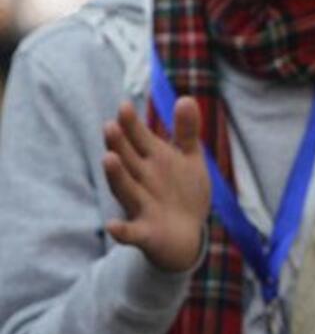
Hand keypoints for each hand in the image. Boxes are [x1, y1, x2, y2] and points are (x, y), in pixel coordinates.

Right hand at [102, 98, 210, 271]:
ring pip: (126, 190)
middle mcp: (141, 181)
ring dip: (117, 176)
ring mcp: (141, 206)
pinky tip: (112, 227)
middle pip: (128, 160)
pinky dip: (122, 230)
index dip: (131, 124)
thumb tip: (186, 97)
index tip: (125, 106)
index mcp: (151, 161)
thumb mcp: (188, 159)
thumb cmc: (182, 191)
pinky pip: (130, 232)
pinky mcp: (145, 233)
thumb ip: (185, 131)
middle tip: (110, 126)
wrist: (186, 235)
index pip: (138, 139)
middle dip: (119, 145)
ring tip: (108, 159)